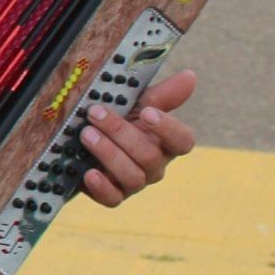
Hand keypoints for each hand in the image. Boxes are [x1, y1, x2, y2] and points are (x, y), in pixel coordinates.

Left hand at [79, 69, 196, 207]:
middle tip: (96, 114)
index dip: (168, 128)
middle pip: (149, 156)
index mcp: (165, 143)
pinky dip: (101, 187)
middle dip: (121, 133)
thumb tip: (190, 76)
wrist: (84, 144)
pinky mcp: (114, 195)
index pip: (183, 141)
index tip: (147, 111)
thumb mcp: (135, 104)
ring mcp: (135, 183)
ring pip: (132, 176)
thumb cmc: (119, 121)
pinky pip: (113, 199)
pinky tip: (88, 173)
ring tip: (86, 134)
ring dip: (108, 153)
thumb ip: (162, 95)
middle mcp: (154, 166)